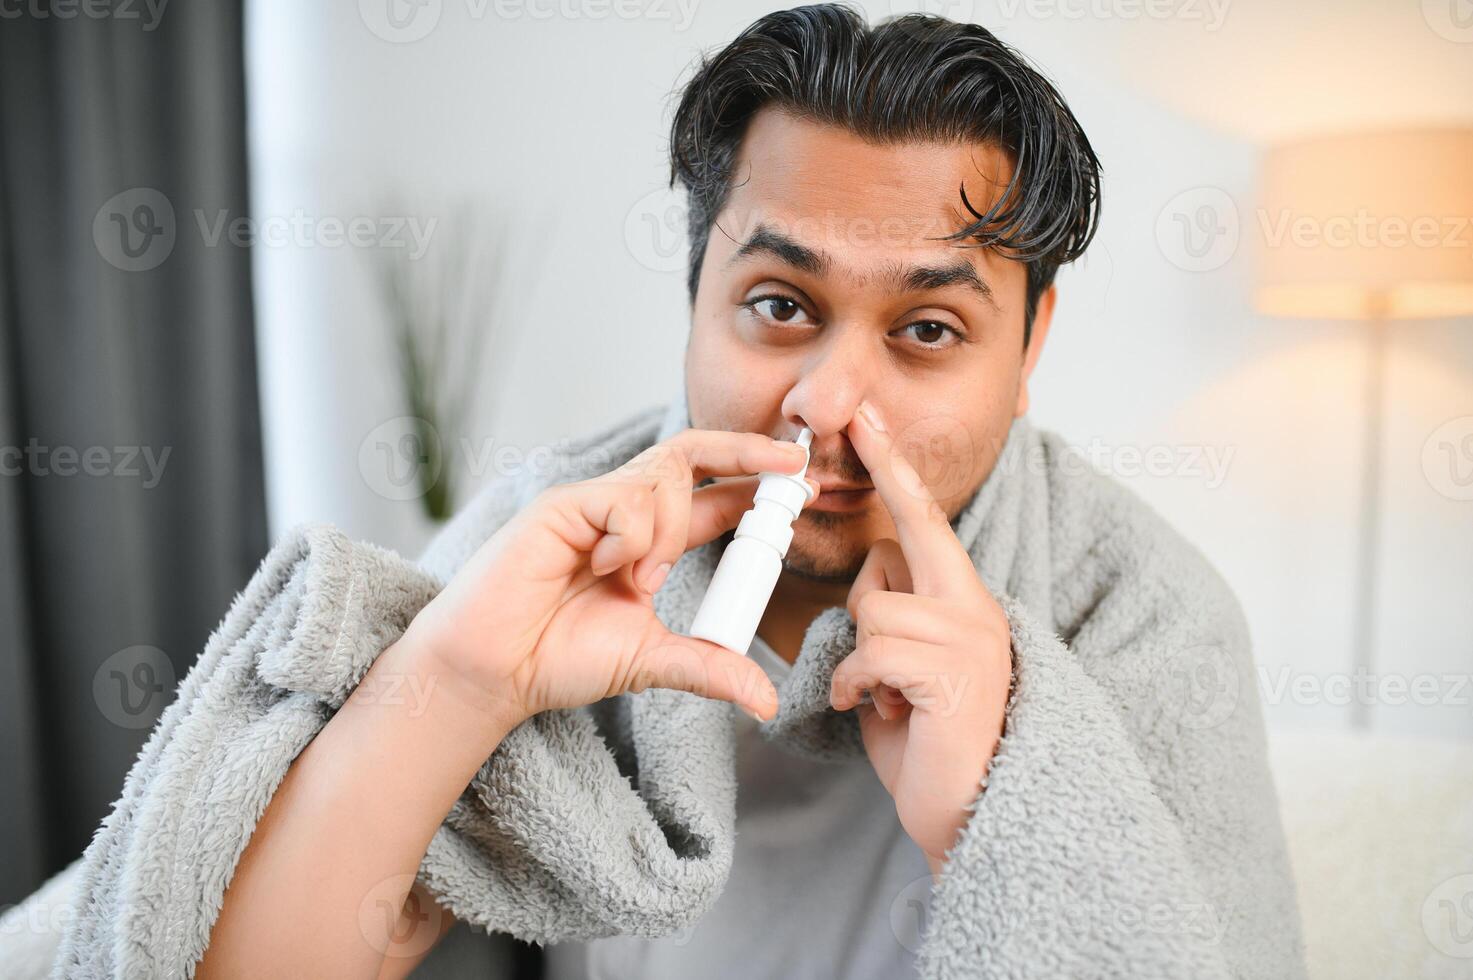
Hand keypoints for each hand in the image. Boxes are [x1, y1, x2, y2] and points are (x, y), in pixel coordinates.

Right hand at [402, 428, 819, 727]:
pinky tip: (604, 569)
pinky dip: (631, 535)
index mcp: (652, 543)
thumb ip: (708, 667)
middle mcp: (626, 513)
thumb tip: (766, 701)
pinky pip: (623, 498)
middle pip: (694, 453)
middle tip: (794, 463)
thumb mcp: (651, 662)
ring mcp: (594, 504)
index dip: (759, 487)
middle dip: (747, 451)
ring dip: (670, 529)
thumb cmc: (558, 659)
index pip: (715, 497)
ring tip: (644, 583)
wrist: (493, 672)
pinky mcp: (563, 505)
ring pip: (663, 475)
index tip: (807, 486)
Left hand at [828, 401, 1012, 876]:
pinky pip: (869, 653)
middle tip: (883, 670)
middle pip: (886, 559)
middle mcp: (976, 607)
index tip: (865, 418)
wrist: (967, 811)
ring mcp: (970, 638)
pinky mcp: (952, 673)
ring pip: (870, 611)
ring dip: (861, 665)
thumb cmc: (927, 739)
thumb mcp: (903, 665)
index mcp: (965, 598)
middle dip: (866, 606)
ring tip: (892, 702)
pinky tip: (888, 715)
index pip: (924, 519)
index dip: (892, 466)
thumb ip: (893, 615)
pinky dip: (858, 688)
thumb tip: (872, 587)